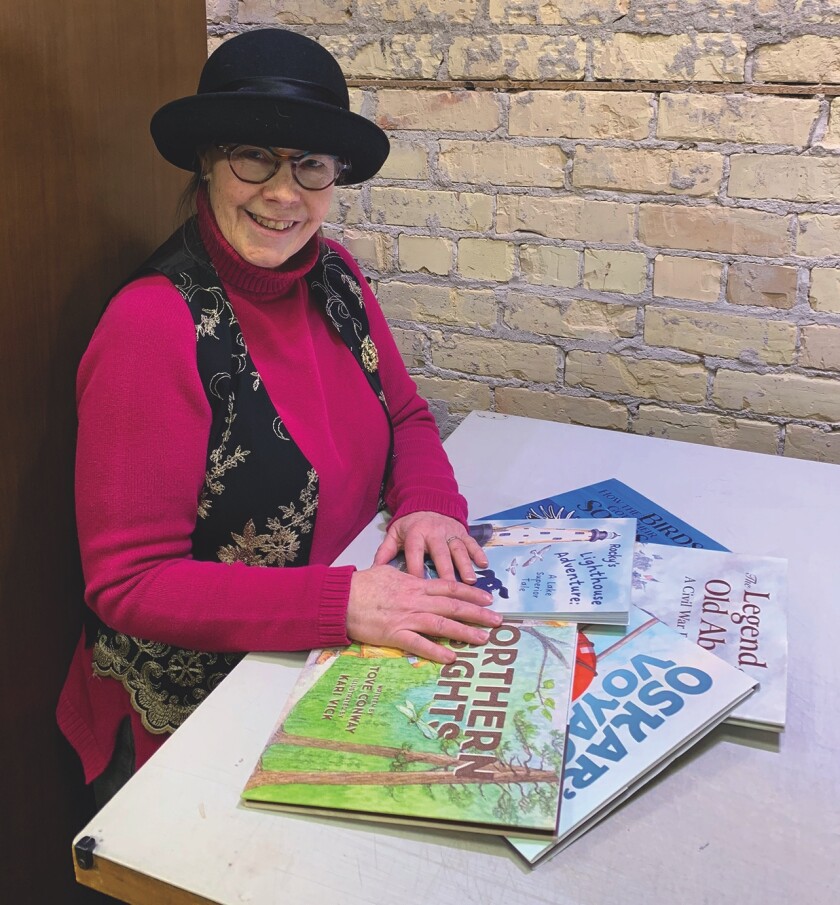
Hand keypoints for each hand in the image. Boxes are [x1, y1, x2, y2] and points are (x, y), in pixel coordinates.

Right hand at [346, 565, 501, 663]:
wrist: (340, 598)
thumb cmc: (362, 584)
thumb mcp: (388, 573)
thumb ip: (407, 579)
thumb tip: (419, 580)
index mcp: (415, 585)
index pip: (449, 588)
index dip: (471, 593)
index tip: (488, 598)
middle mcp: (415, 600)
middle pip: (453, 606)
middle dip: (477, 613)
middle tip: (498, 621)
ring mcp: (406, 618)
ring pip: (442, 624)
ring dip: (465, 632)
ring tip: (483, 639)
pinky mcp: (394, 635)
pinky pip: (419, 644)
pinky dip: (436, 651)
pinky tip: (451, 657)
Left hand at [373, 511, 488, 581]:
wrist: (428, 502)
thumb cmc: (410, 525)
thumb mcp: (394, 534)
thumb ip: (385, 551)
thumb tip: (373, 571)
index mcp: (415, 534)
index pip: (415, 554)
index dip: (416, 570)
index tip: (418, 589)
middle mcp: (434, 533)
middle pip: (440, 554)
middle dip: (446, 571)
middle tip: (450, 590)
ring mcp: (450, 532)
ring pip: (458, 549)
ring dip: (465, 565)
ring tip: (471, 581)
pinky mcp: (462, 531)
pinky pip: (472, 542)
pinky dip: (478, 552)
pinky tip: (484, 565)